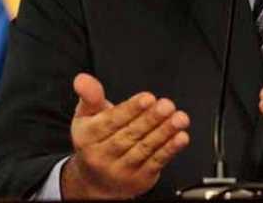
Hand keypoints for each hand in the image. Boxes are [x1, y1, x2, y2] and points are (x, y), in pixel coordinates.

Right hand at [60, 73, 190, 198]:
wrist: (95, 182)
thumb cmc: (94, 142)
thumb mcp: (86, 117)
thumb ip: (90, 96)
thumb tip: (82, 79)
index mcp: (88, 137)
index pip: (111, 121)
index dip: (131, 109)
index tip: (148, 98)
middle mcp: (103, 155)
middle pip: (129, 135)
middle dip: (151, 119)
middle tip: (167, 105)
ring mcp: (121, 170)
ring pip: (145, 148)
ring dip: (164, 132)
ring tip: (179, 118)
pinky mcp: (139, 179)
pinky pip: (156, 162)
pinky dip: (170, 149)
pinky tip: (181, 137)